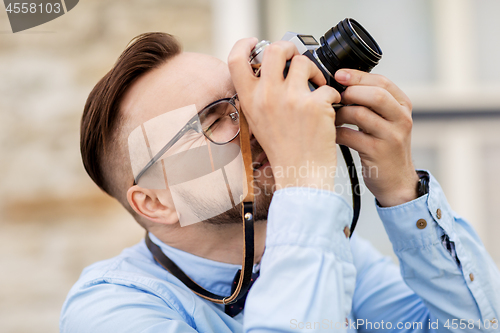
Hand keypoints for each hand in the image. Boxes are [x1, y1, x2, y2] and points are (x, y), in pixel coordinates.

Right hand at [228, 38, 340, 190]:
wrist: (301, 174)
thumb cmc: (282, 150)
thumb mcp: (258, 121)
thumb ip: (259, 95)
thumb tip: (268, 70)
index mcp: (250, 100)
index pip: (236, 59)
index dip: (244, 44)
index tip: (256, 42)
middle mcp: (268, 96)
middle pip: (275, 49)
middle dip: (289, 49)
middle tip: (296, 59)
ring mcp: (292, 99)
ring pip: (305, 63)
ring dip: (314, 72)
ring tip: (317, 86)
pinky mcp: (316, 105)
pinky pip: (327, 86)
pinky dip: (332, 95)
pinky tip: (329, 109)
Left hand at [334, 69, 418, 206]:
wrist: (397, 181)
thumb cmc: (384, 147)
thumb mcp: (386, 121)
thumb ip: (372, 103)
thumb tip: (342, 83)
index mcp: (403, 105)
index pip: (382, 81)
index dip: (358, 76)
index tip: (338, 75)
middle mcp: (401, 119)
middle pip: (375, 94)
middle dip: (349, 92)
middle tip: (333, 97)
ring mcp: (392, 136)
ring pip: (361, 114)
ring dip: (340, 113)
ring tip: (330, 117)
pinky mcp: (378, 153)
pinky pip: (351, 136)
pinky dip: (337, 133)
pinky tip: (331, 134)